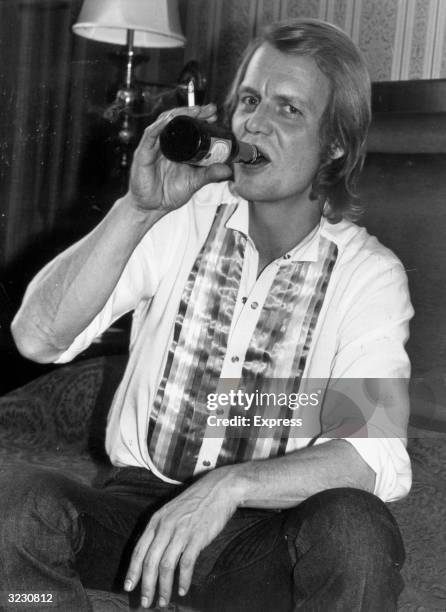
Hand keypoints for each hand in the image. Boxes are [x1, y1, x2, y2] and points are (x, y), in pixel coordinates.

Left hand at [124, 466, 241, 608]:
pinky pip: (186, 564)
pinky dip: (183, 580)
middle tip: (145, 603)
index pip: (139, 549)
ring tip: (162, 601)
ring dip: (163, 588)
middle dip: (146, 585)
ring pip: (166, 566)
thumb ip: (161, 528)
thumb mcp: (172, 510)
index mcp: (157, 519)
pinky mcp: (197, 537)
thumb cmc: (196, 501)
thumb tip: (153, 552)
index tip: (128, 587)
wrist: (219, 488)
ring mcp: (181, 531)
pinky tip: (182, 590)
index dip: (133, 570)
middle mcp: (166, 526)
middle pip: (150, 561)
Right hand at [128, 104, 231, 213]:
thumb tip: (228, 170)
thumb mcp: (194, 182)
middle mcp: (165, 144)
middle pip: (177, 120)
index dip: (200, 118)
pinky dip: (159, 126)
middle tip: (208, 109)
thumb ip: (209, 174)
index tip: (214, 115)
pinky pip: (150, 135)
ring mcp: (153, 147)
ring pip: (164, 122)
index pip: (188, 127)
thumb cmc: (169, 194)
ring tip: (194, 110)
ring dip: (179, 114)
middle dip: (193, 112)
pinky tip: (169, 120)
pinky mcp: (143, 154)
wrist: (152, 208)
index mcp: (177, 148)